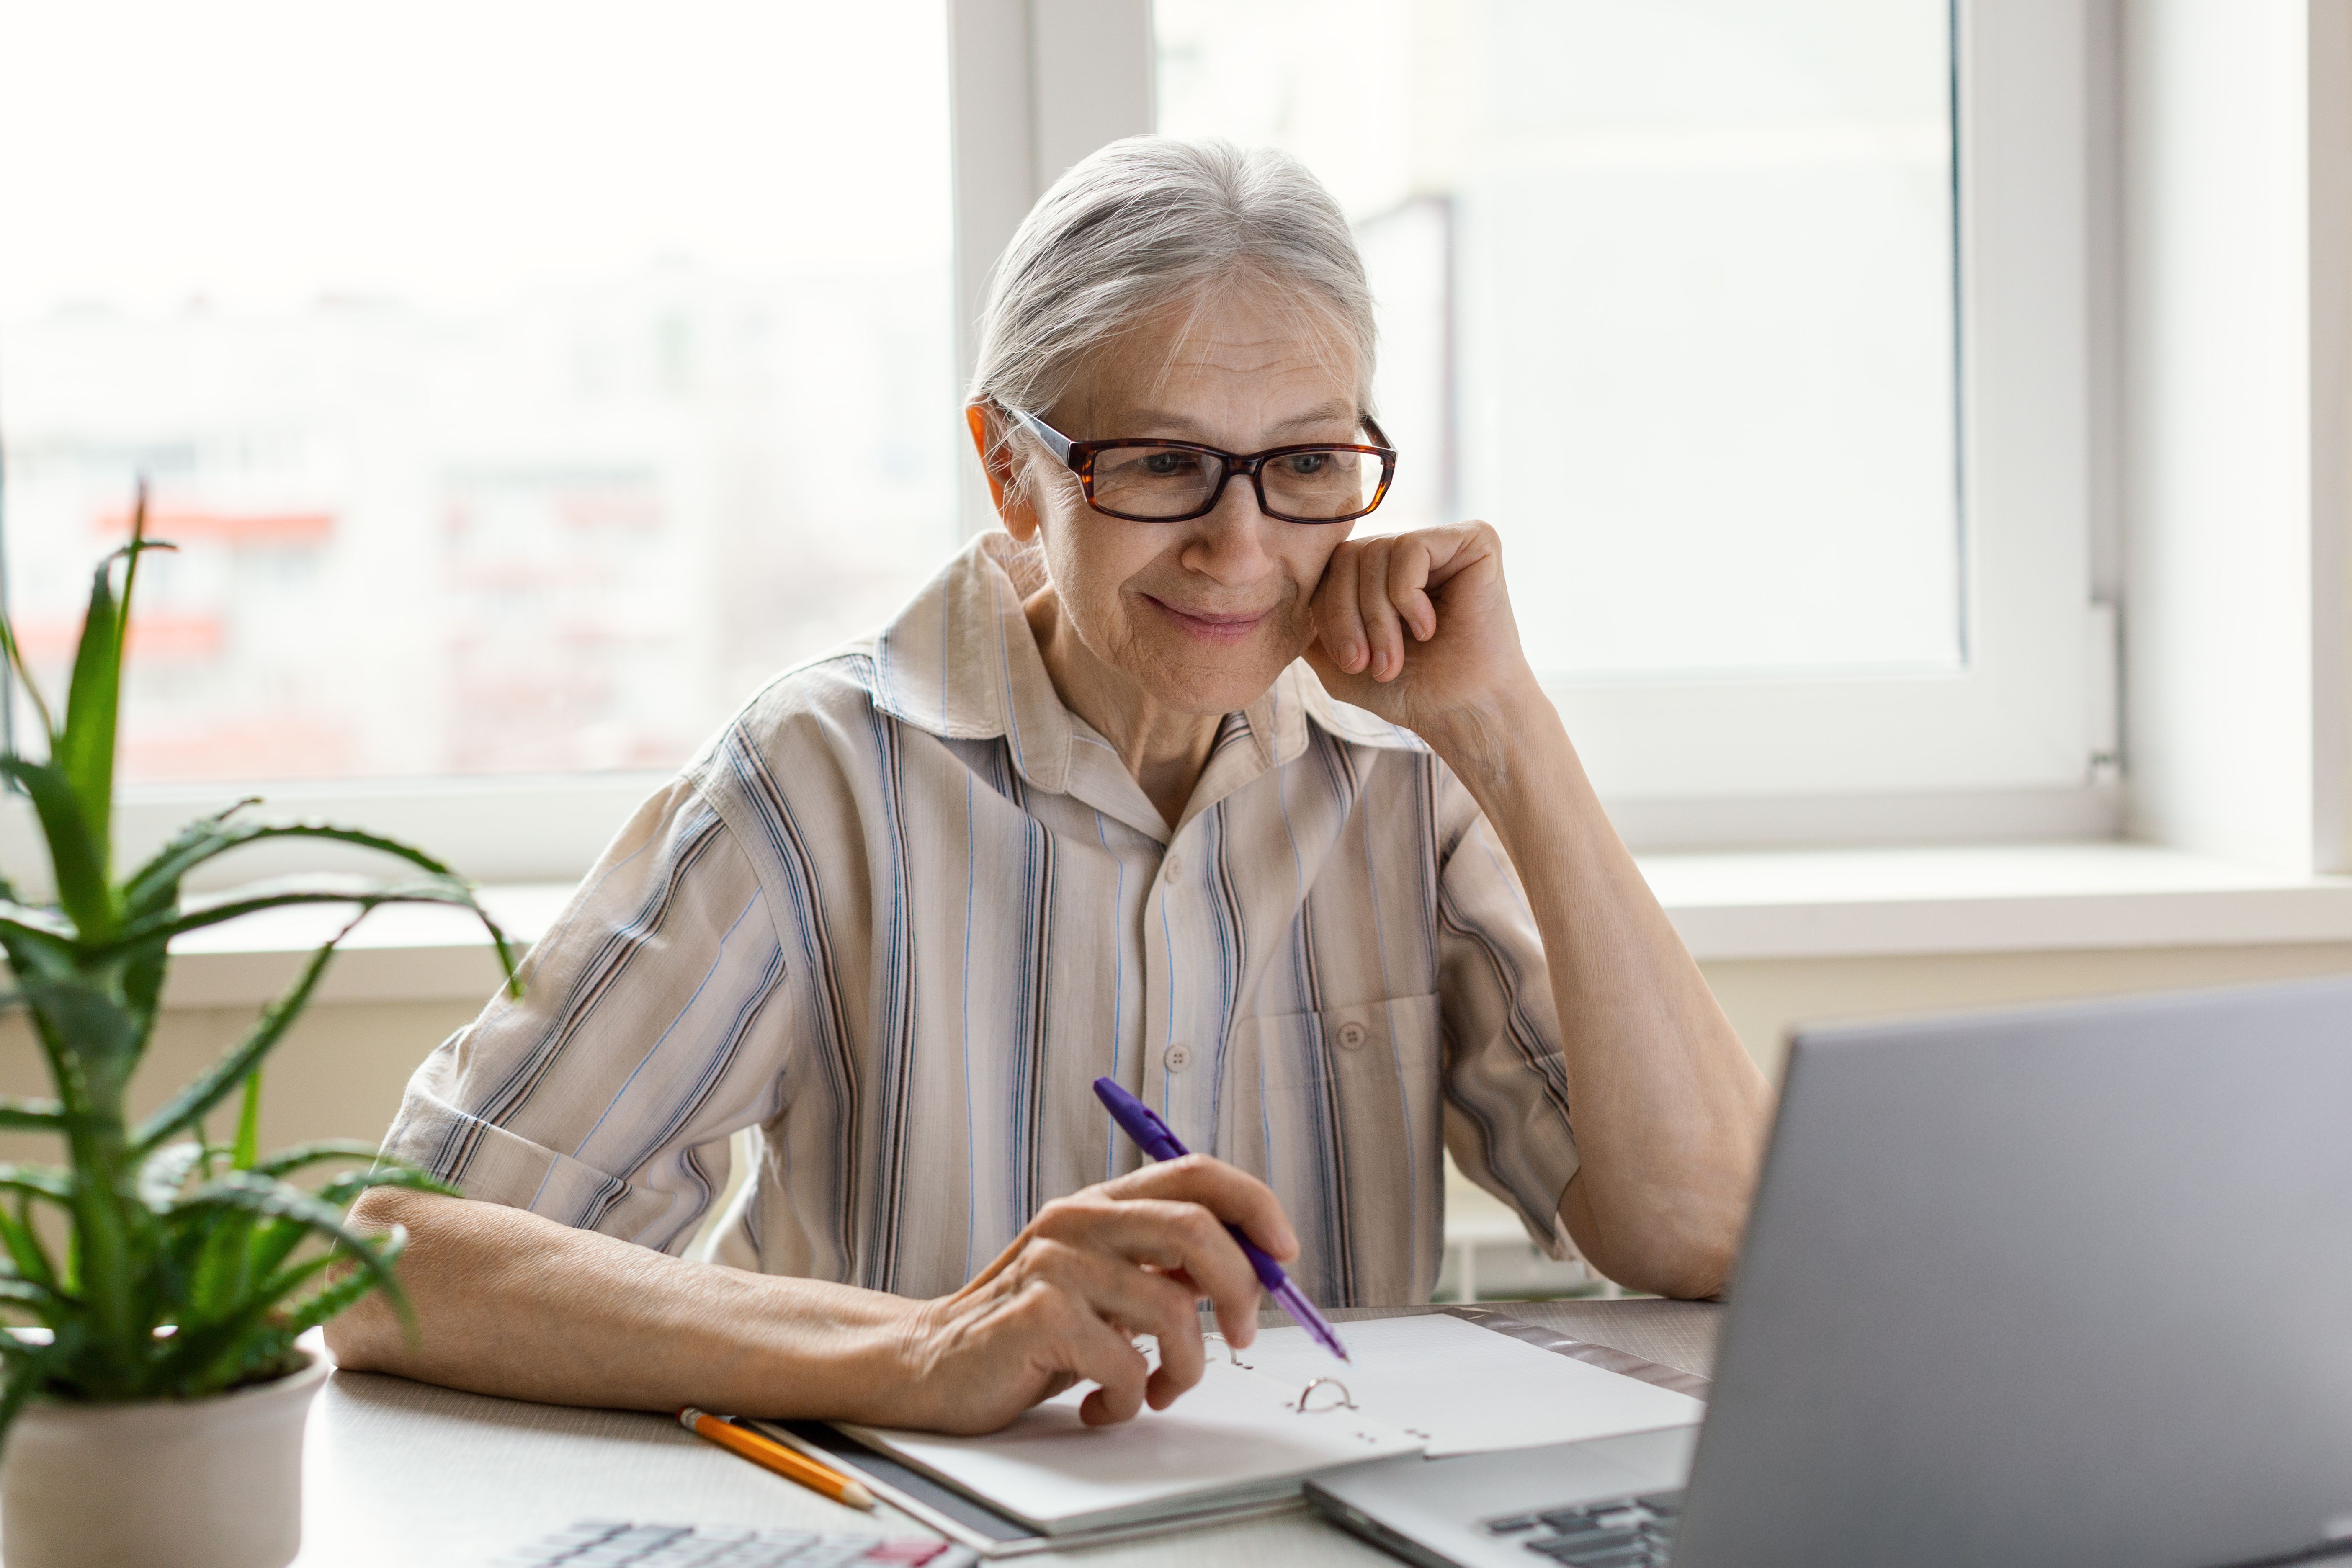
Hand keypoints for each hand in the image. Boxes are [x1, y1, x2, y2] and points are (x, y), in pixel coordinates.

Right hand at [872, 1155, 1297, 1434]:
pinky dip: (1130, 1400)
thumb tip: (1254, 1272)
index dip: (1255, 1206)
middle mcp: (1080, 1220)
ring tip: (1158, 1391)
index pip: (1197, 1173)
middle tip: (1243, 1336)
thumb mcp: (1108, 1283)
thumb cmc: (1034, 1329)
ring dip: (1186, 1367)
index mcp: (1104, 1203)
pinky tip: (1103, 1406)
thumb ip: (1168, 1267)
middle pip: (1196, 1228)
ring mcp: (1056, 1264)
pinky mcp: (1037, 1315)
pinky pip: (1126, 1364)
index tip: (1285, 1254)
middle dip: (1240, 1289)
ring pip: (1172, 1308)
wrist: (934, 1364)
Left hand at [1303, 522, 1540, 744]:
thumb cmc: (1408, 690)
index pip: (1332, 565)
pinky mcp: (1474, 540)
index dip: (1329, 613)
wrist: (1461, 713)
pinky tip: (1429, 628)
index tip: (1350, 662)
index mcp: (1382, 570)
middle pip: (1349, 556)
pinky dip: (1408, 598)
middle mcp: (1412, 549)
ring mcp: (1443, 541)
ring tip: (1396, 658)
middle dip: (1350, 617)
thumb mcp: (1338, 661)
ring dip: (1379, 617)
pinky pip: (1411, 549)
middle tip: (1371, 664)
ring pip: (1377, 552)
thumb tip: (1277, 597)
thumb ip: (1309, 625)